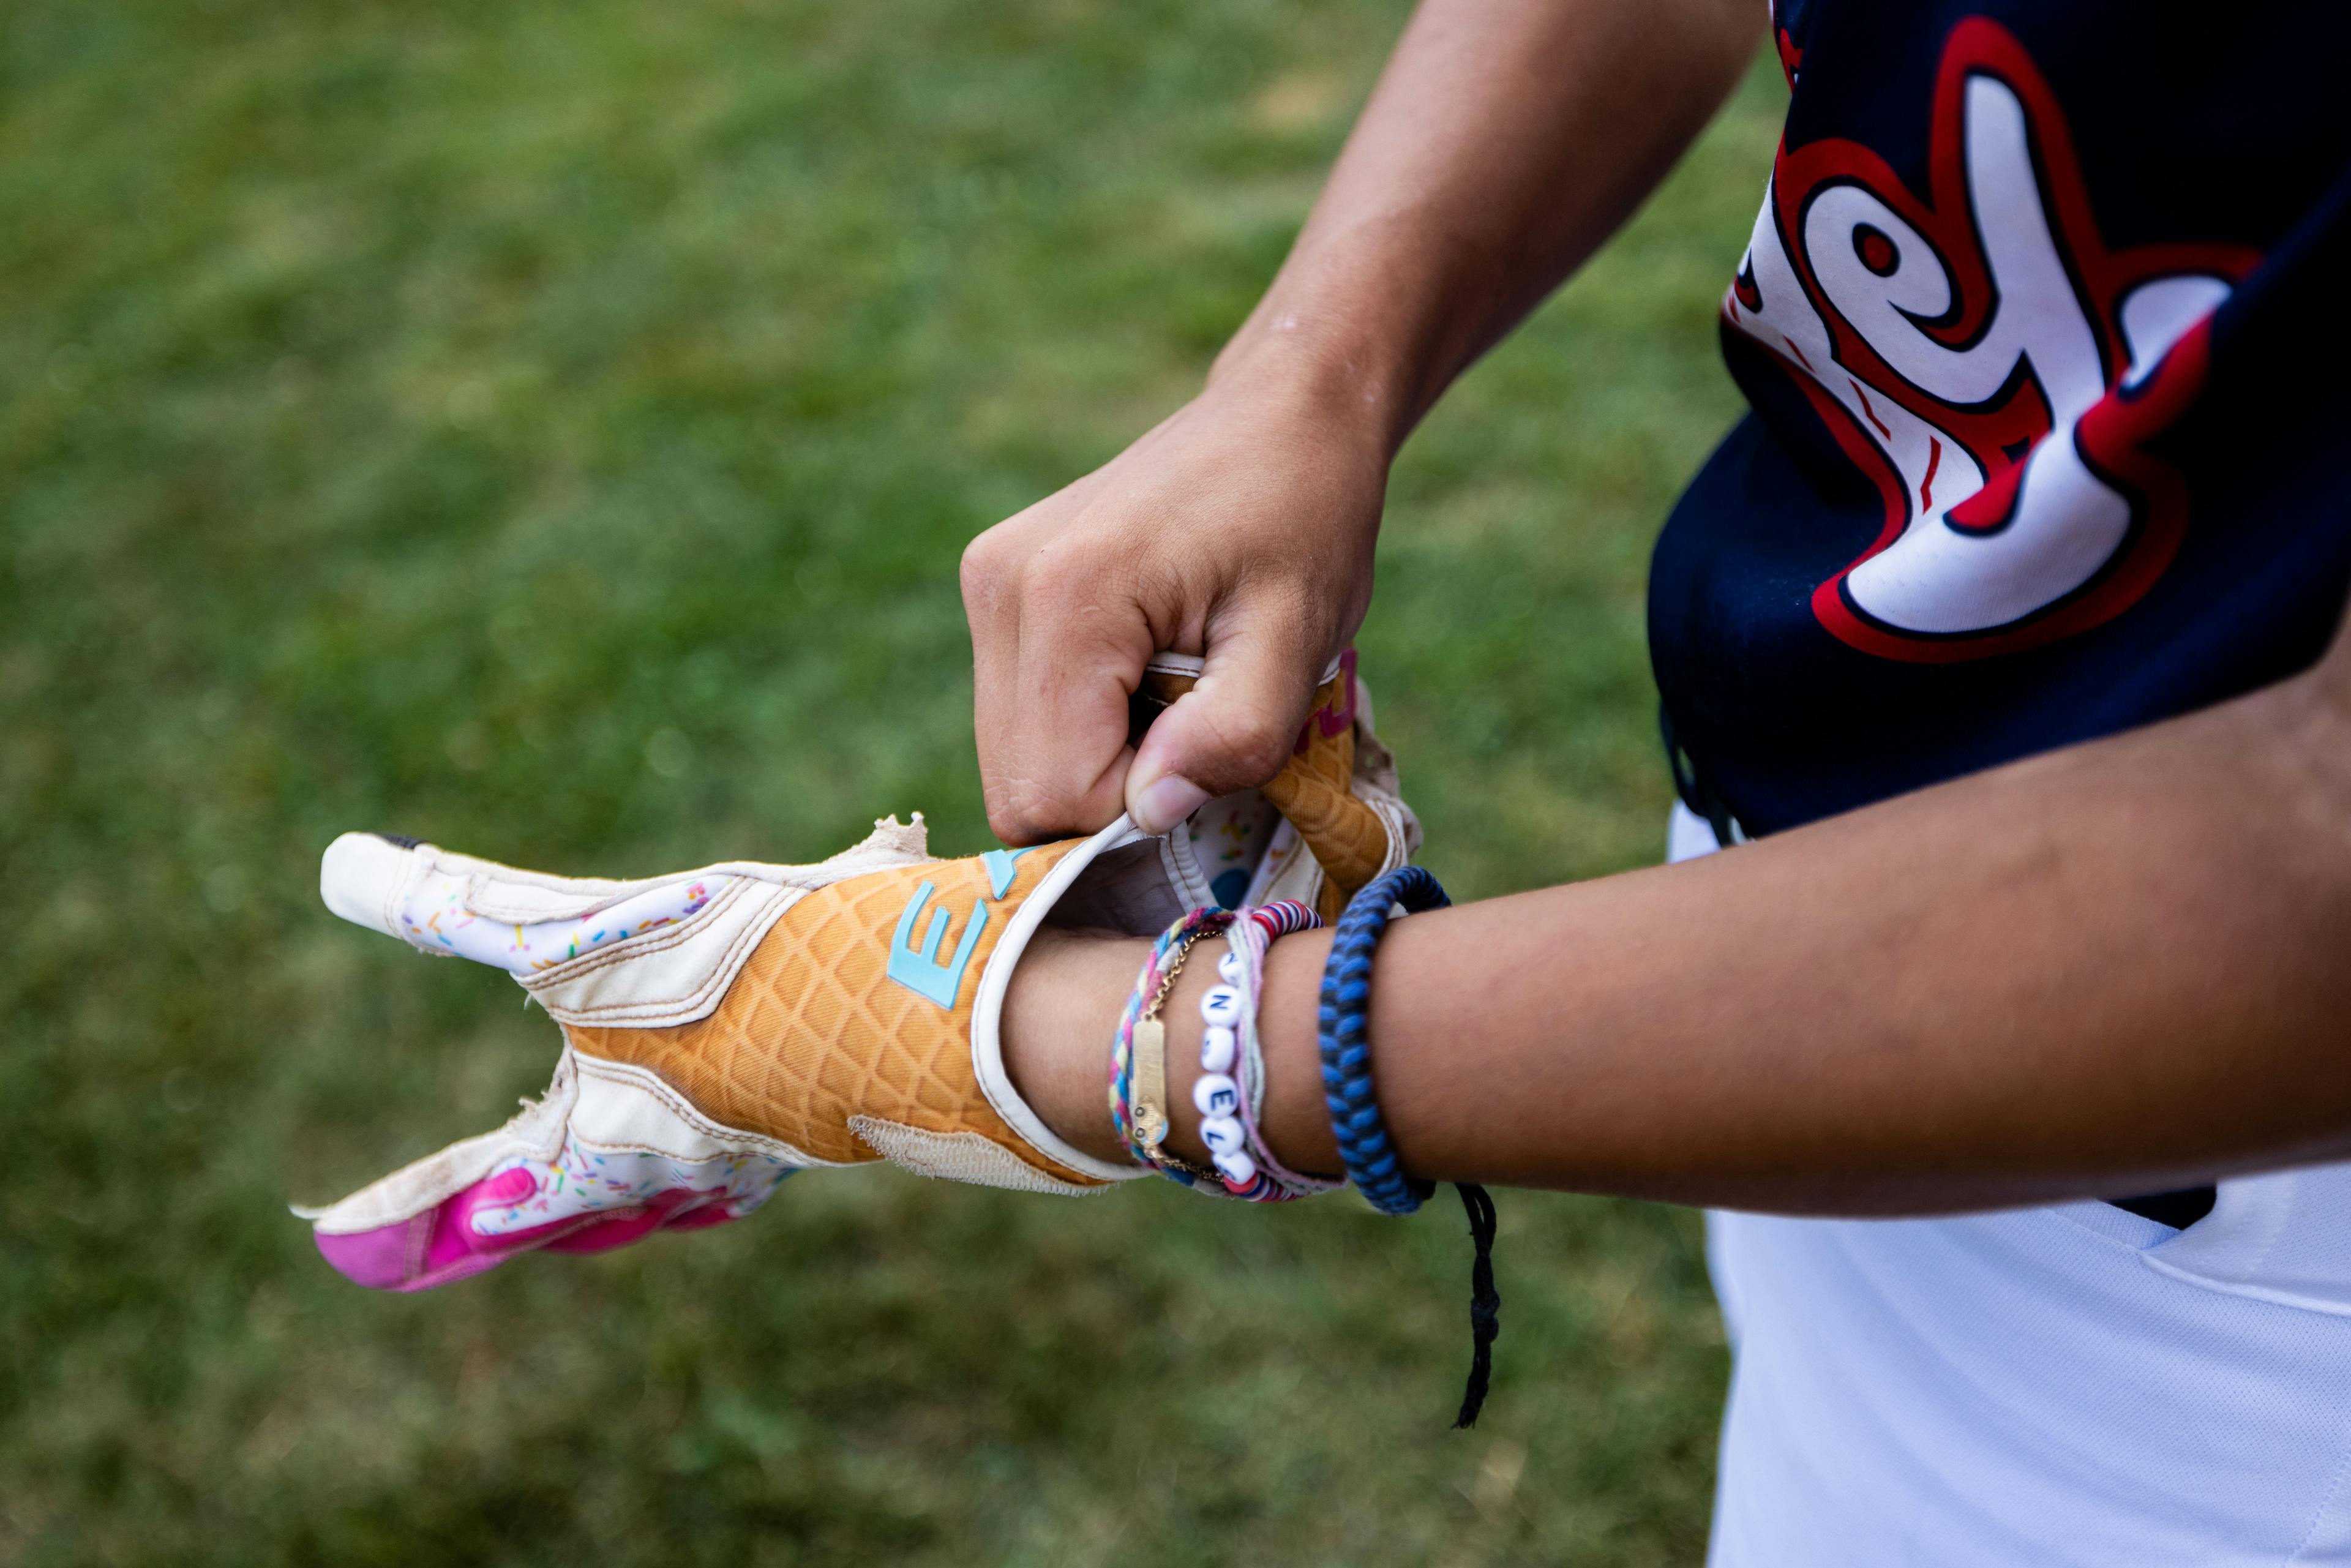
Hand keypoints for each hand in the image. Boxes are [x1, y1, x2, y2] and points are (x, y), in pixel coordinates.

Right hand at [960, 367, 1389, 842]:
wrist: (1281, 417)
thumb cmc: (1306, 520)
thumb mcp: (1300, 636)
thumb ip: (1232, 734)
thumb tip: (1148, 813)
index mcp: (1068, 595)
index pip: (1052, 792)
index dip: (1136, 810)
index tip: (1208, 756)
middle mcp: (1001, 586)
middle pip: (1017, 786)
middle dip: (1111, 792)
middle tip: (1197, 731)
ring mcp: (988, 582)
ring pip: (1014, 759)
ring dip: (1099, 760)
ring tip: (1177, 694)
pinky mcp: (995, 586)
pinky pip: (1021, 714)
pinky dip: (1083, 724)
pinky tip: (1146, 673)